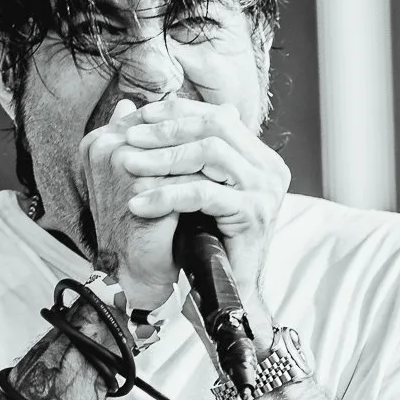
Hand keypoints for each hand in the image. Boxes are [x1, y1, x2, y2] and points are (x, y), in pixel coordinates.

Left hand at [81, 95, 288, 325]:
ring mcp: (266, 189)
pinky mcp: (254, 213)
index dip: (177, 112)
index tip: (140, 117)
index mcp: (258, 157)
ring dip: (163, 158)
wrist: (225, 292)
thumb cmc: (205, 241)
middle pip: (215, 127)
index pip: (217, 117)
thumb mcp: (190, 187)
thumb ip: (177, 151)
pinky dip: (167, 195)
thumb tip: (133, 107)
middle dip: (167, 130)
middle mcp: (269, 168)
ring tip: (129, 166)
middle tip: (130, 137)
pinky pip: (204, 193)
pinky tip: (140, 204)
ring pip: (210, 153)